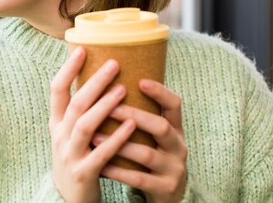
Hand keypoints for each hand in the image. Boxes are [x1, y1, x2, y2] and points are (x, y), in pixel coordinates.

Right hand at [49, 47, 135, 202]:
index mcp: (56, 123)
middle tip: (114, 63)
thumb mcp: (69, 134)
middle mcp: (59, 136)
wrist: (69, 200)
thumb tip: (96, 78)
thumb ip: (78, 111)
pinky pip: (100, 154)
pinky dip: (116, 138)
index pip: (56, 90)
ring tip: (123, 90)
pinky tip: (132, 125)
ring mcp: (69, 155)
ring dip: (104, 106)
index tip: (82, 49)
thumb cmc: (76, 158)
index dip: (68, 69)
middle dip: (94, 82)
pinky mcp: (83, 173)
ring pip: (85, 125)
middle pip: (75, 103)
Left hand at [92, 80, 186, 202]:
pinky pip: (139, 179)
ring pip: (147, 154)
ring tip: (95, 137)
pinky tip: (101, 165)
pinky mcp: (165, 189)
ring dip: (119, 145)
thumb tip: (108, 83)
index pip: (174, 105)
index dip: (160, 92)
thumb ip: (139, 115)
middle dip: (135, 116)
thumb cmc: (151, 156)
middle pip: (161, 127)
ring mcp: (174, 169)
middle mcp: (178, 146)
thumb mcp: (153, 136)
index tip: (140, 80)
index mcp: (175, 129)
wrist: (169, 196)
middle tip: (109, 108)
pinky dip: (118, 172)